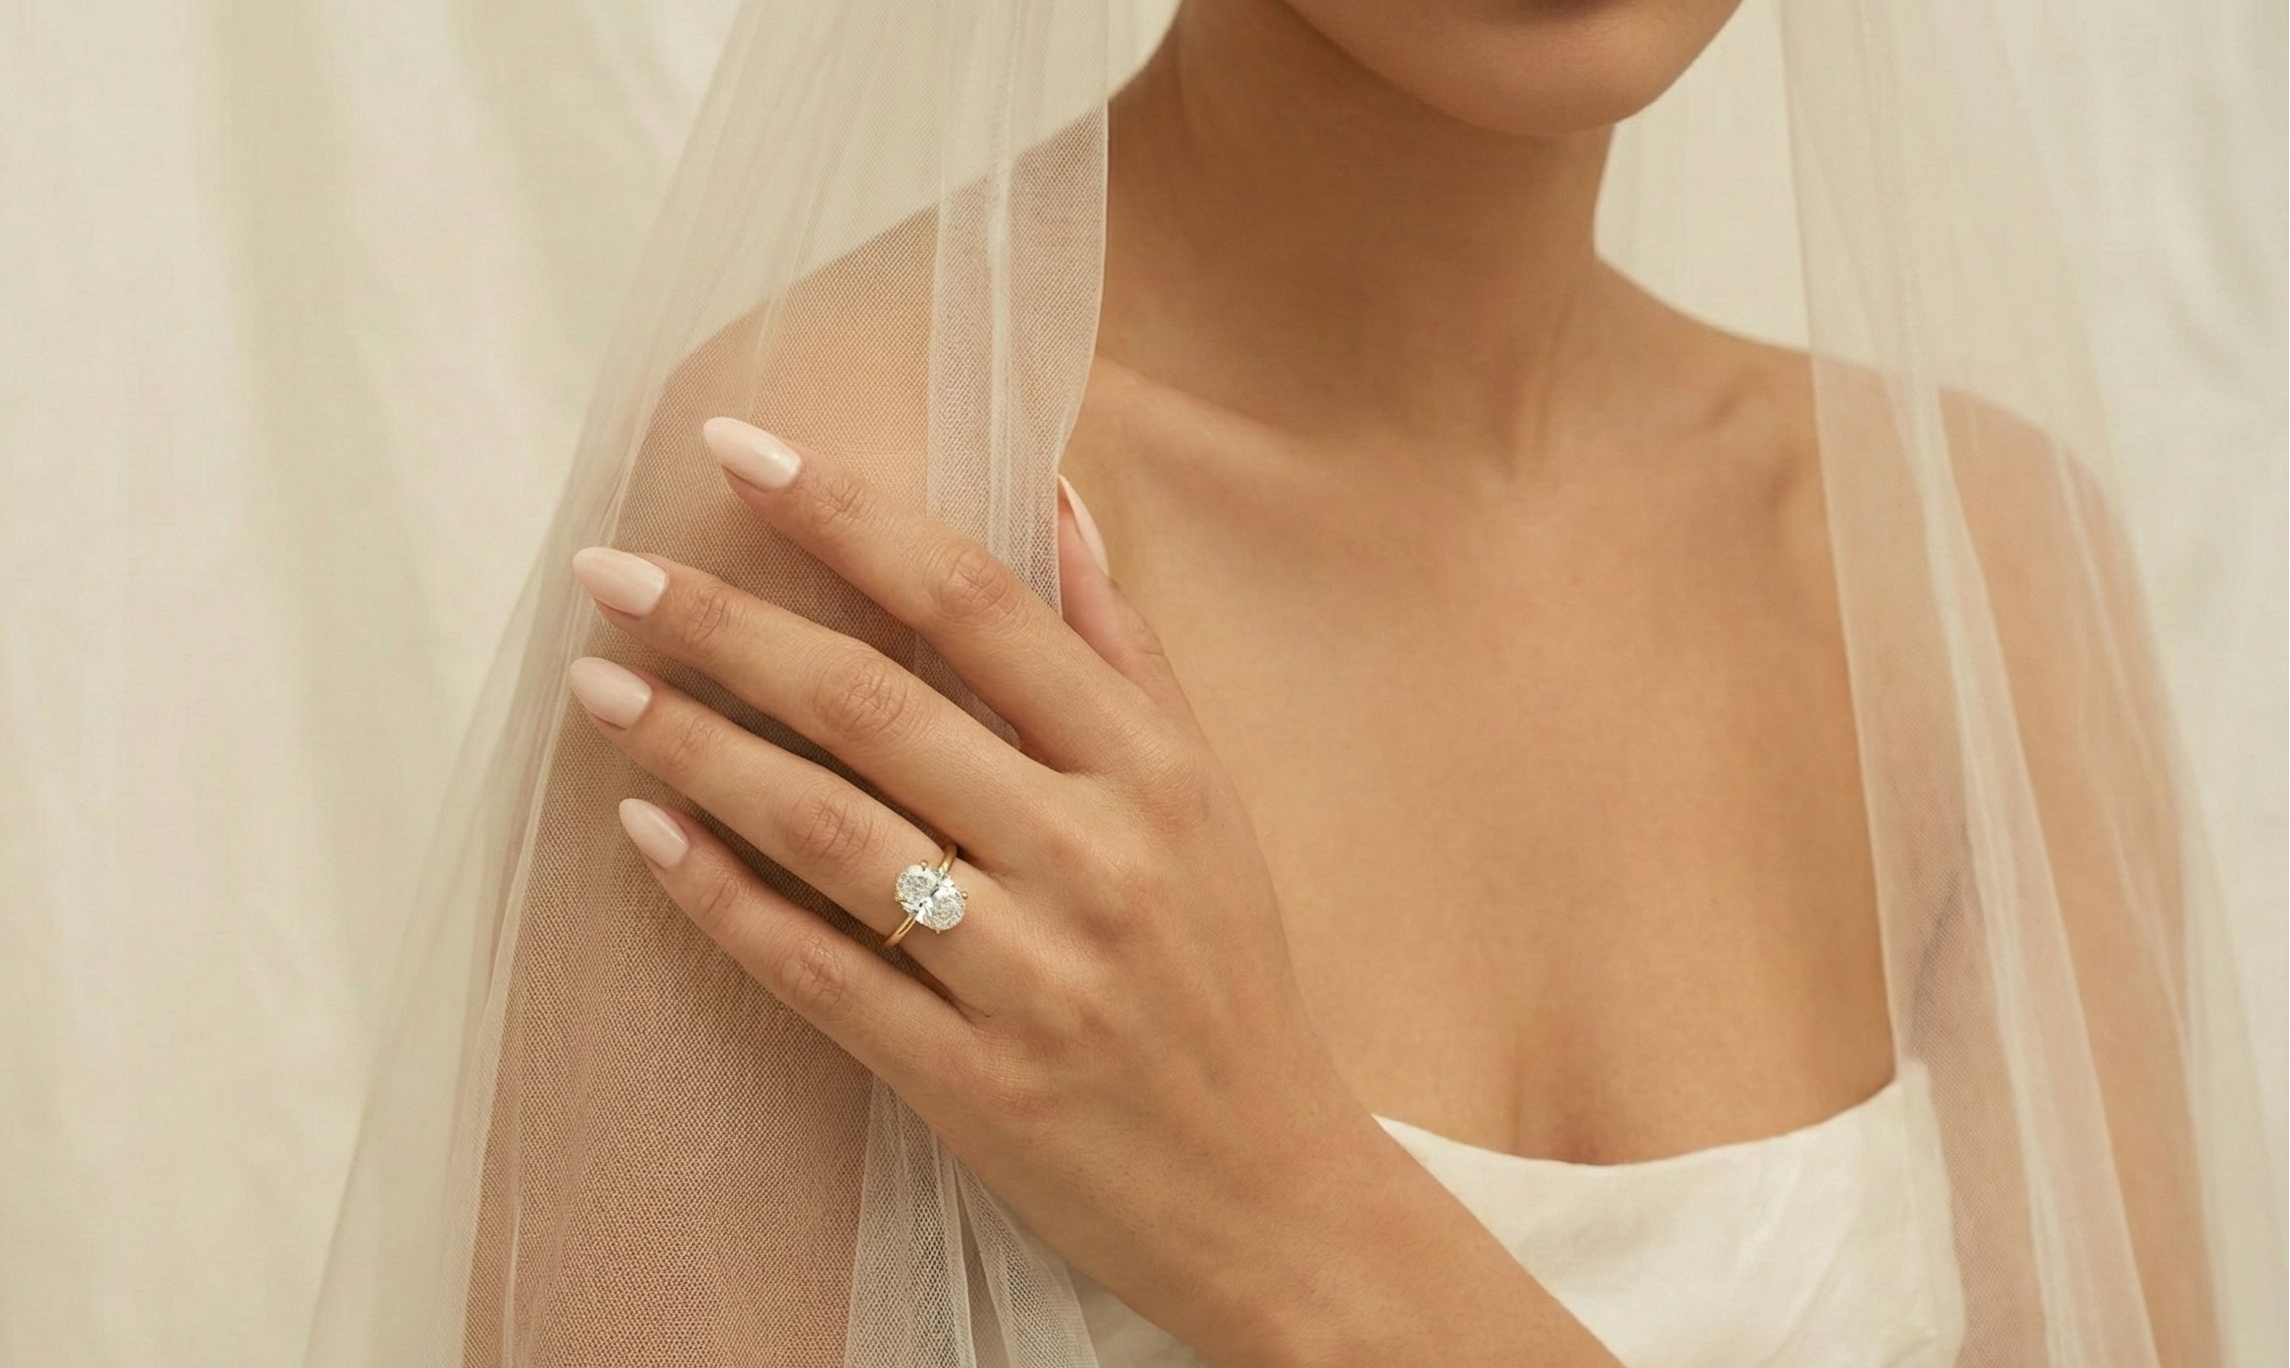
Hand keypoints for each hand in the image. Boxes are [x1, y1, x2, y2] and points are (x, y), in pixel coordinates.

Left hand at [564, 417, 1607, 1367]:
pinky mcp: (969, 1080)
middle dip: (728, 623)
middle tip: (609, 571)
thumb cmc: (1230, 978)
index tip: (739, 450)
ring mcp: (1029, 974)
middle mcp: (1093, 857)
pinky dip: (724, 899)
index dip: (850, 516)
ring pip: (829, 830)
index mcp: (1153, 771)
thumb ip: (1125, 650)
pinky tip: (646, 836)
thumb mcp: (1208, 800)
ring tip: (600, 687)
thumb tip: (1057, 495)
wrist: (1272, 1191)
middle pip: (878, 705)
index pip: (980, 605)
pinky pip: (819, 970)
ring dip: (698, 748)